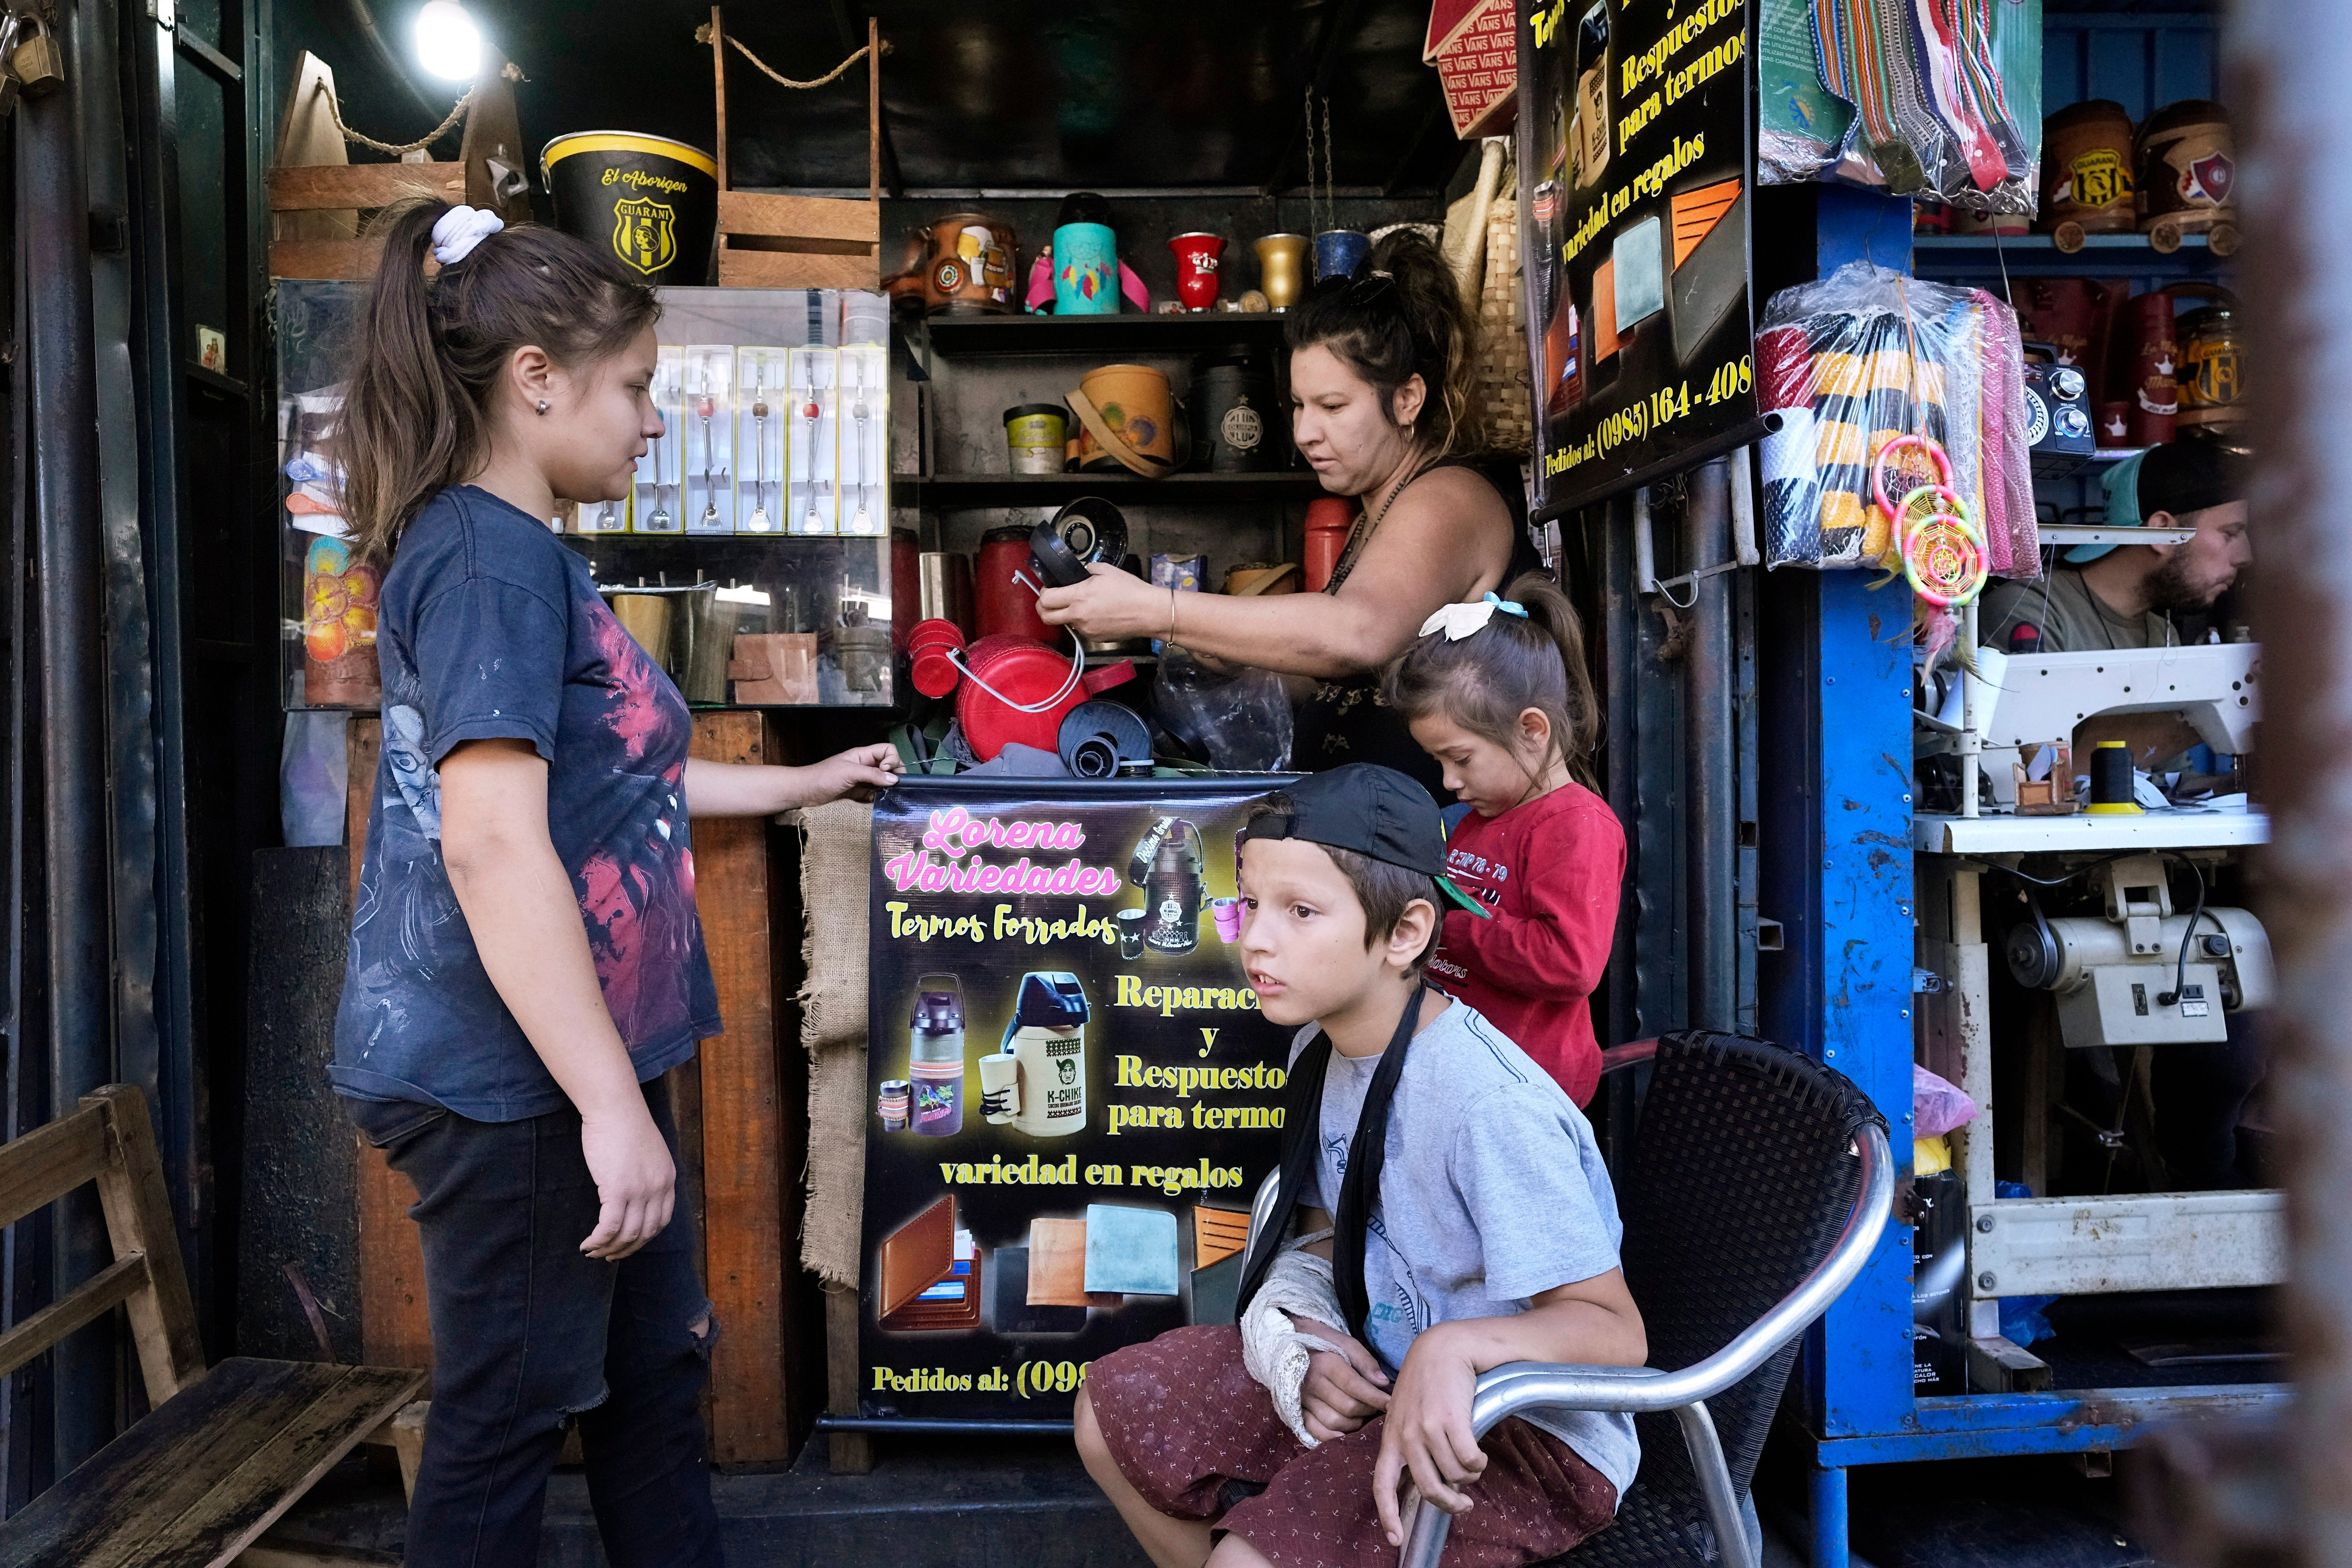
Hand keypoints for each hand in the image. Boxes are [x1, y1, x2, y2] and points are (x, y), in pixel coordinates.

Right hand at [578, 1101, 675, 1259]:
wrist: (614, 1106)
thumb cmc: (624, 1124)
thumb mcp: (647, 1152)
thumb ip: (646, 1174)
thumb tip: (632, 1194)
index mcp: (667, 1179)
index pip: (661, 1221)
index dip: (643, 1238)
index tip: (627, 1245)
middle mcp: (659, 1188)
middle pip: (646, 1232)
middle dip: (626, 1249)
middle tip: (608, 1256)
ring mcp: (640, 1190)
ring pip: (627, 1234)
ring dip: (609, 1248)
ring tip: (592, 1252)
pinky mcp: (618, 1190)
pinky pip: (609, 1227)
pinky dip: (598, 1240)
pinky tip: (587, 1244)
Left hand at [803, 742, 902, 803]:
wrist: (806, 792)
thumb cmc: (824, 777)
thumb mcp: (849, 772)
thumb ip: (872, 774)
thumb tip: (894, 779)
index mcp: (863, 755)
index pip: (887, 750)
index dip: (892, 759)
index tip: (886, 771)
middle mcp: (865, 766)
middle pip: (889, 766)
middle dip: (893, 775)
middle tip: (893, 786)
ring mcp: (863, 780)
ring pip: (883, 781)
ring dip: (887, 788)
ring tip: (885, 795)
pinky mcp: (859, 793)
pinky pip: (875, 794)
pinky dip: (878, 798)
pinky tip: (875, 801)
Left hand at [1036, 563, 1166, 641]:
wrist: (1149, 612)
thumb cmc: (1131, 591)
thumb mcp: (1107, 570)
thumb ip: (1087, 569)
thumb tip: (1080, 572)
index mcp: (1079, 596)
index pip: (1046, 599)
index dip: (1042, 593)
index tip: (1048, 589)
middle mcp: (1078, 615)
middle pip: (1046, 617)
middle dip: (1042, 609)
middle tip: (1049, 602)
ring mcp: (1085, 629)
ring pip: (1064, 624)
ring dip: (1065, 615)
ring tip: (1080, 606)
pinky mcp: (1094, 638)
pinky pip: (1080, 630)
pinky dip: (1082, 622)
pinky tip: (1095, 614)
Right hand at [1291, 1315, 1390, 1439]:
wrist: (1289, 1343)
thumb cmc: (1323, 1343)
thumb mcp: (1345, 1343)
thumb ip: (1365, 1361)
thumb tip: (1383, 1383)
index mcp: (1326, 1363)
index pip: (1355, 1386)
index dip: (1376, 1398)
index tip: (1391, 1403)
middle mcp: (1313, 1383)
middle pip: (1347, 1407)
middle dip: (1368, 1410)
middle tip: (1377, 1407)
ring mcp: (1304, 1399)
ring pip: (1334, 1422)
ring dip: (1354, 1424)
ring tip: (1363, 1416)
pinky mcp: (1297, 1409)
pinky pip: (1314, 1430)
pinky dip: (1330, 1437)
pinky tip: (1344, 1435)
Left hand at [1373, 1324, 1485, 1544]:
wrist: (1443, 1348)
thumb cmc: (1427, 1383)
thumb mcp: (1407, 1413)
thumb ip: (1412, 1444)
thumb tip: (1429, 1480)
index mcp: (1391, 1438)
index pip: (1381, 1484)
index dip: (1387, 1515)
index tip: (1394, 1538)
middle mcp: (1405, 1437)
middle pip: (1428, 1489)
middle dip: (1450, 1503)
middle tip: (1464, 1505)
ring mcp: (1427, 1429)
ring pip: (1454, 1475)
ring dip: (1469, 1476)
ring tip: (1473, 1463)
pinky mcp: (1450, 1421)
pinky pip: (1470, 1460)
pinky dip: (1478, 1462)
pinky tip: (1479, 1453)